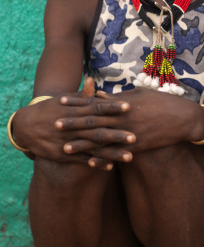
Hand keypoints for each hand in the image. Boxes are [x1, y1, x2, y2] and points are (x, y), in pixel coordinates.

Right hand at [14, 78, 134, 166]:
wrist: (26, 126)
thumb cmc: (51, 109)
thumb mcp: (65, 101)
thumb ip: (82, 94)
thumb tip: (93, 80)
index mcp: (77, 111)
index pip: (98, 108)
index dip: (112, 107)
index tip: (128, 107)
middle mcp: (75, 126)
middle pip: (98, 130)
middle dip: (117, 134)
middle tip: (135, 137)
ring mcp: (69, 141)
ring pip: (93, 148)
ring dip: (112, 152)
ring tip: (130, 156)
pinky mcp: (64, 154)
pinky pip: (83, 159)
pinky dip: (95, 162)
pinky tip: (110, 166)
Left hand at [58, 86, 203, 164]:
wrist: (183, 119)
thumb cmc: (163, 102)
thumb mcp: (141, 94)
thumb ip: (119, 97)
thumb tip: (99, 96)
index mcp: (124, 103)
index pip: (96, 103)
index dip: (78, 103)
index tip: (62, 102)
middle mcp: (124, 119)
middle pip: (94, 122)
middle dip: (74, 124)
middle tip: (55, 125)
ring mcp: (130, 134)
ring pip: (102, 140)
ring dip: (82, 144)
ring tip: (64, 148)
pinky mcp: (137, 147)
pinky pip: (116, 153)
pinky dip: (102, 157)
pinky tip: (89, 161)